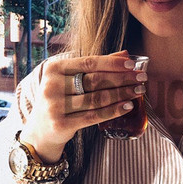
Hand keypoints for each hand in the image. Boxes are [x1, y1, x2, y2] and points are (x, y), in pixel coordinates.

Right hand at [19, 51, 146, 161]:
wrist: (40, 129)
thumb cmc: (61, 99)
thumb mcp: (71, 79)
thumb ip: (95, 66)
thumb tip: (125, 54)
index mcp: (54, 69)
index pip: (89, 63)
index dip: (113, 63)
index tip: (133, 65)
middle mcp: (52, 86)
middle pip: (95, 81)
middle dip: (122, 79)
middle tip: (142, 78)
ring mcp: (55, 106)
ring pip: (97, 99)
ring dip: (122, 94)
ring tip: (138, 91)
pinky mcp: (61, 124)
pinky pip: (94, 116)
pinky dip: (113, 111)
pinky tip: (128, 106)